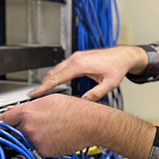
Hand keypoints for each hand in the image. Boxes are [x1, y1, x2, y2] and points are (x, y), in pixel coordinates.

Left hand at [0, 93, 156, 158]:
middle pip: (15, 131)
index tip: (1, 124)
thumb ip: (32, 106)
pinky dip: (46, 144)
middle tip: (38, 125)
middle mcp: (29, 127)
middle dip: (21, 128)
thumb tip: (18, 111)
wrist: (92, 123)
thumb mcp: (52, 99)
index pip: (4, 119)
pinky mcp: (44, 151)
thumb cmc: (78, 110)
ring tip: (54, 128)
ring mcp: (36, 140)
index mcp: (29, 112)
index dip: (2, 121)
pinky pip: (39, 148)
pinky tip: (58, 136)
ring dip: (36, 136)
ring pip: (28, 140)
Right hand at [29, 46, 148, 100]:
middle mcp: (76, 58)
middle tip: (35, 95)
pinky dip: (57, 74)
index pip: (57, 77)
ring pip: (57, 68)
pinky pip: (63, 66)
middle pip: (53, 72)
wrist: (124, 56)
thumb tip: (82, 103)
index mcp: (81, 64)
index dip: (44, 87)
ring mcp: (77, 56)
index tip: (34, 94)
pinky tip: (56, 81)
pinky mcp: (79, 57)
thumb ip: (95, 94)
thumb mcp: (109, 84)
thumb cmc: (118, 67)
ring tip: (43, 91)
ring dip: (49, 79)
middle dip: (43, 84)